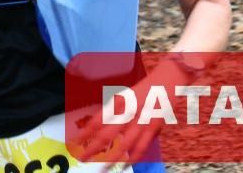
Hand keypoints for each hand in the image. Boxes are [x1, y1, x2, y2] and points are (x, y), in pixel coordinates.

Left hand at [71, 59, 188, 166]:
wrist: (167, 79)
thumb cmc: (143, 89)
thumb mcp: (124, 97)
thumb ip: (113, 111)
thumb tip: (97, 127)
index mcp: (118, 102)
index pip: (97, 120)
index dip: (85, 133)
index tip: (75, 142)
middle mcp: (128, 111)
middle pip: (107, 134)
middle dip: (93, 148)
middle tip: (82, 158)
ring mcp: (142, 120)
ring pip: (124, 144)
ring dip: (112, 158)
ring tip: (102, 168)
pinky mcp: (154, 127)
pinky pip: (142, 146)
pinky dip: (133, 157)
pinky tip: (125, 164)